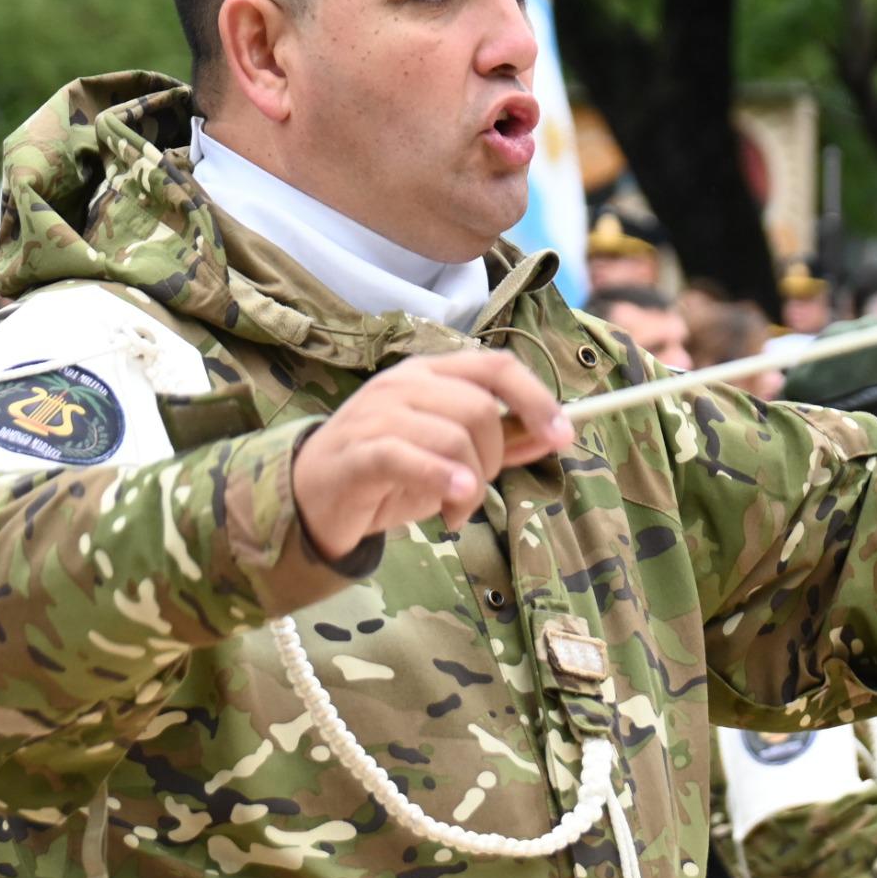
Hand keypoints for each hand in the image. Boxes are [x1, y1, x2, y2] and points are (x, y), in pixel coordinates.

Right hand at [292, 352, 573, 560]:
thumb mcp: (451, 454)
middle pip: (479, 408)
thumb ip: (499, 441)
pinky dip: (442, 480)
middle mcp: (404, 384)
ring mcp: (377, 414)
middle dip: (495, 457)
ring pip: (452, 435)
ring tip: (456, 511)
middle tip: (477, 488)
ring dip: (470, 485)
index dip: (536, 398)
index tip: (564, 436)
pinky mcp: (359, 450)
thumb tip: (552, 434)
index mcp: (430, 373)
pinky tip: (453, 506)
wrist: (313, 495)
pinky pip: (410, 456)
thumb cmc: (386, 471)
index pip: (496, 366)